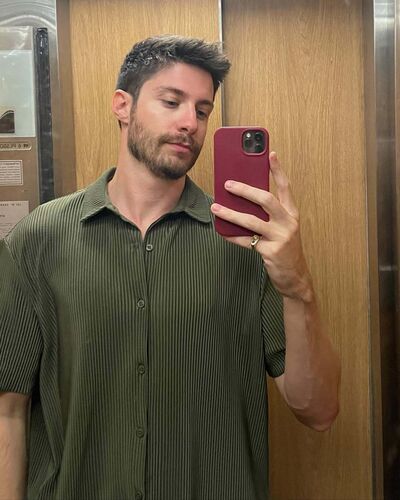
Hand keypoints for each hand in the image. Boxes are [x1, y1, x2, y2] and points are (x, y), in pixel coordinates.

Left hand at [210, 152, 312, 301]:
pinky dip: (231, 236)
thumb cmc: (285, 249)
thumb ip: (268, 215)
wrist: (295, 277)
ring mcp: (280, 237)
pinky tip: (221, 231)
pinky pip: (246, 241)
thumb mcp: (282, 228)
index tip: (270, 154)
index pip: (286, 187)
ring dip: (231, 213)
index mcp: (292, 213)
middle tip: (228, 183)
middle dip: (245, 190)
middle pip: (266, 199)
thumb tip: (243, 200)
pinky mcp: (271, 252)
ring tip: (215, 207)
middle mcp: (288, 223)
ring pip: (252, 221)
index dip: (278, 170)